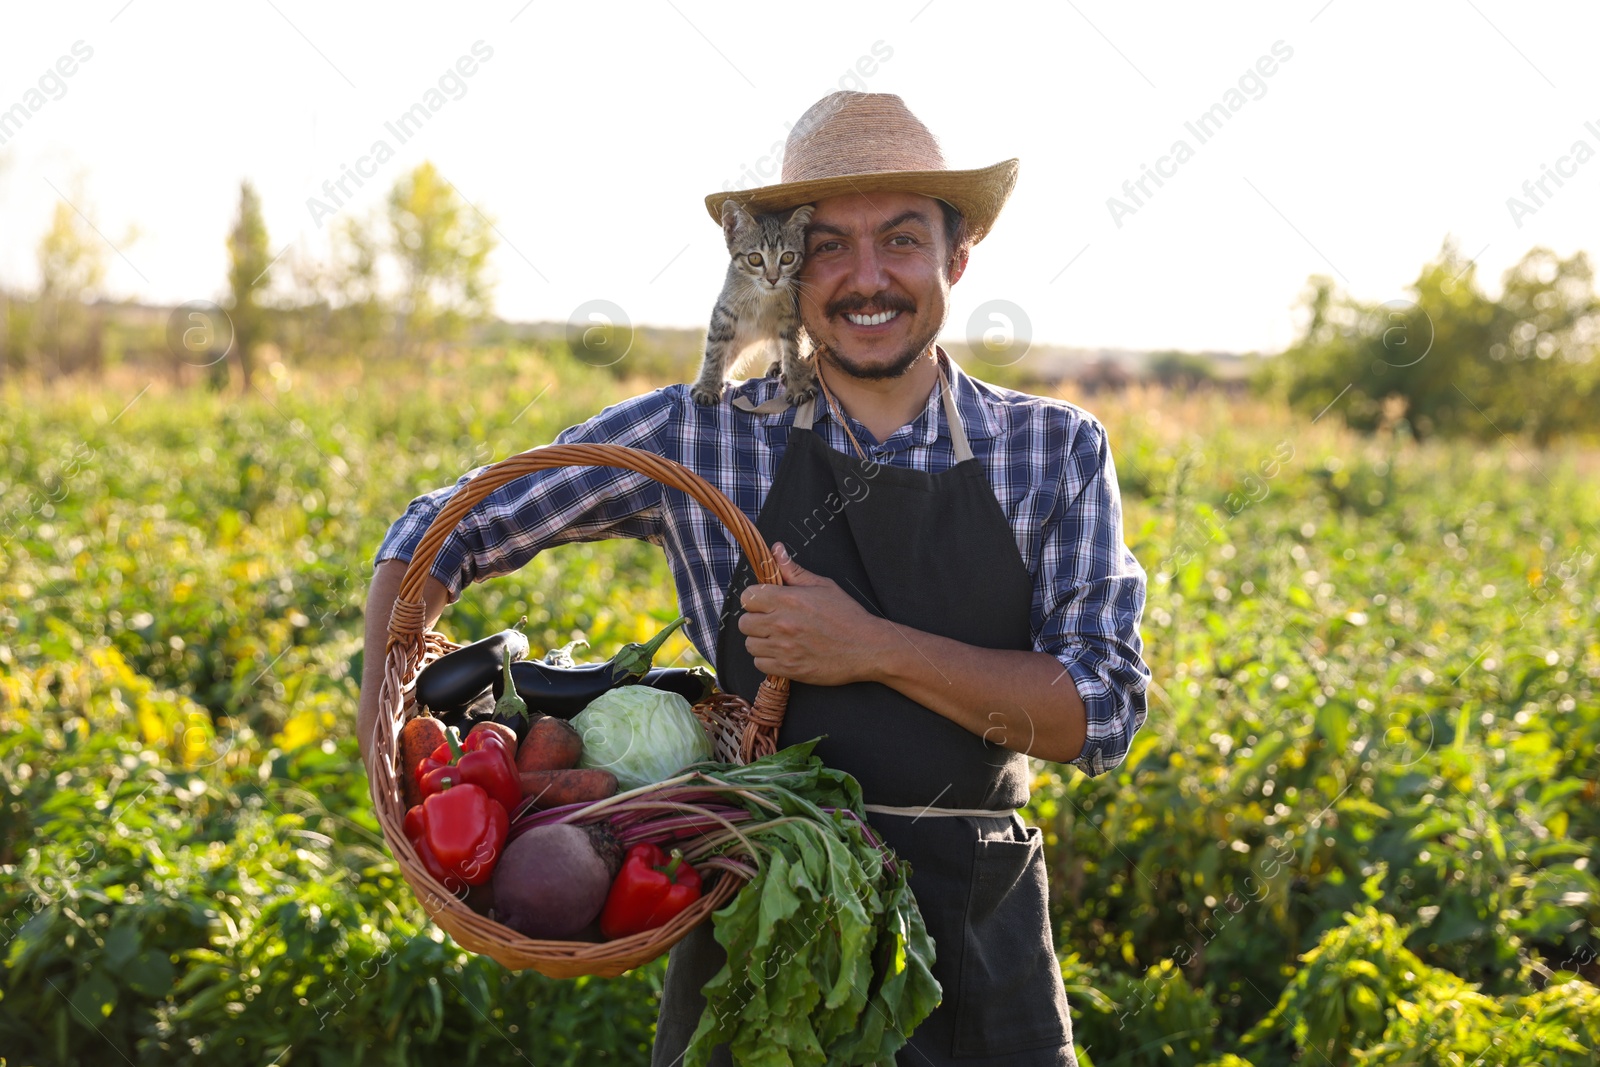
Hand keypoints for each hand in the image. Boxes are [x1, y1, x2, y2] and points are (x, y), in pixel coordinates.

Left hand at [738, 542, 884, 685]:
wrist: (867, 648)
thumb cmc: (847, 615)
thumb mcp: (823, 586)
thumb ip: (794, 570)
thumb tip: (776, 550)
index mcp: (789, 600)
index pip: (748, 597)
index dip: (754, 598)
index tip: (764, 602)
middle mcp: (782, 624)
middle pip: (744, 623)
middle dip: (755, 620)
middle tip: (770, 621)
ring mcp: (784, 648)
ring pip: (750, 645)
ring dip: (760, 641)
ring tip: (777, 638)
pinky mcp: (789, 668)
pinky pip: (760, 664)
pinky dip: (767, 659)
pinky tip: (782, 652)